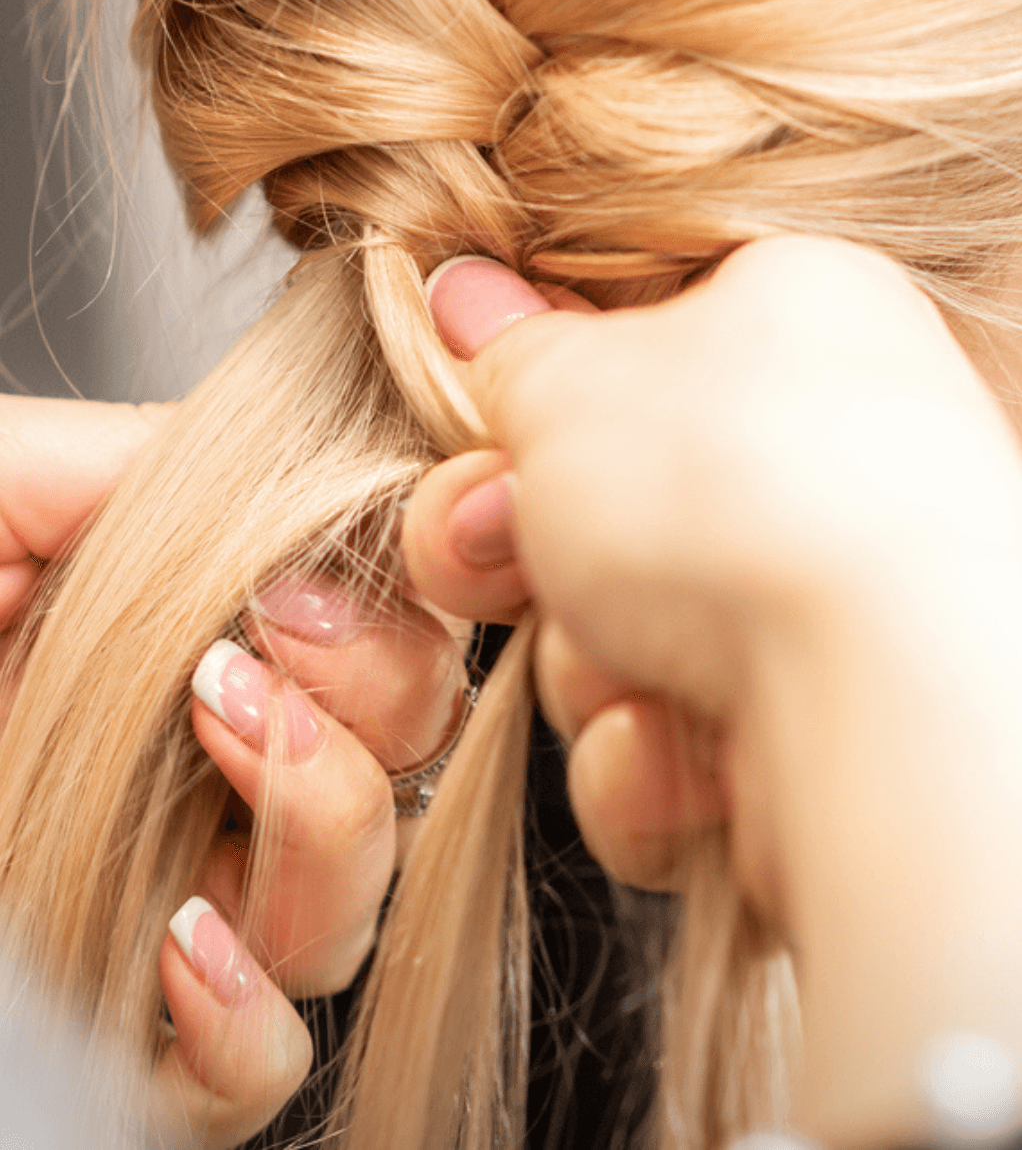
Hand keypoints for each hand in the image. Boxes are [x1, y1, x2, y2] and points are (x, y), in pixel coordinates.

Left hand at [0, 396, 467, 1147]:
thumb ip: (134, 462)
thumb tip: (292, 464)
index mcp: (188, 639)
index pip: (380, 637)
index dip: (388, 618)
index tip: (298, 596)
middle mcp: (197, 771)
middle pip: (401, 771)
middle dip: (365, 712)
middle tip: (251, 662)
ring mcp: (166, 900)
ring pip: (349, 914)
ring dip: (323, 842)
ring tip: (217, 761)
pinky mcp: (114, 1030)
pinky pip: (255, 1064)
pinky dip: (244, 1015)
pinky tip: (177, 947)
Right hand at [403, 239, 1021, 1143]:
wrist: (886, 694)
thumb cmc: (734, 485)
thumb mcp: (568, 379)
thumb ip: (508, 350)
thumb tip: (466, 291)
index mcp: (801, 313)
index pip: (635, 346)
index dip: (531, 399)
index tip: (474, 435)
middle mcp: (837, 452)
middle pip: (617, 504)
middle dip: (523, 550)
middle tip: (483, 550)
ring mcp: (843, 599)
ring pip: (635, 637)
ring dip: (587, 665)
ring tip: (624, 666)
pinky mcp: (837, 730)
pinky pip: (688, 745)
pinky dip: (657, 759)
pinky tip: (676, 751)